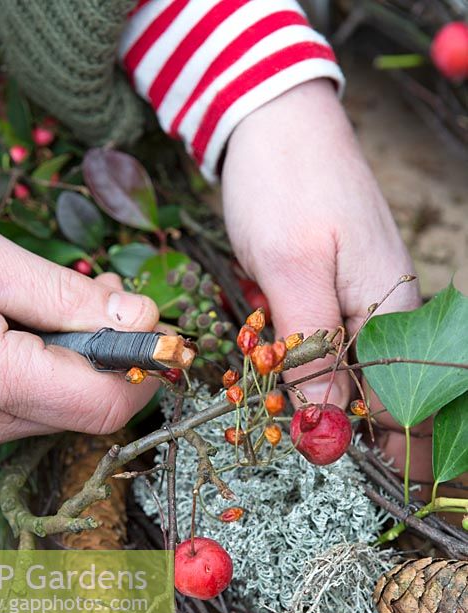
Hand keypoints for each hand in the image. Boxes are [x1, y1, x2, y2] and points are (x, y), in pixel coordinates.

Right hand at [0, 220, 158, 455]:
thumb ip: (64, 294)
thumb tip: (140, 318)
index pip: (103, 403)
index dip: (142, 369)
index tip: (155, 329)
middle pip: (87, 410)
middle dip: (112, 358)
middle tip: (105, 297)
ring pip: (61, 412)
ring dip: (80, 364)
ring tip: (57, 308)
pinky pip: (29, 412)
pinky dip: (47, 376)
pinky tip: (28, 335)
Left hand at [222, 79, 429, 478]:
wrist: (271, 122)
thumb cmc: (286, 186)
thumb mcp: (292, 273)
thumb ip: (311, 355)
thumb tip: (325, 434)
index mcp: (393, 314)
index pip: (391, 408)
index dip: (352, 439)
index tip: (306, 447)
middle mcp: (387, 314)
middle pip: (364, 394)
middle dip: (316, 405)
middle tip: (271, 389)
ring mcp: (360, 301)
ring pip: (333, 368)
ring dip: (295, 372)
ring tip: (262, 336)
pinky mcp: (331, 290)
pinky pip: (315, 339)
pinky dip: (285, 342)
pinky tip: (263, 317)